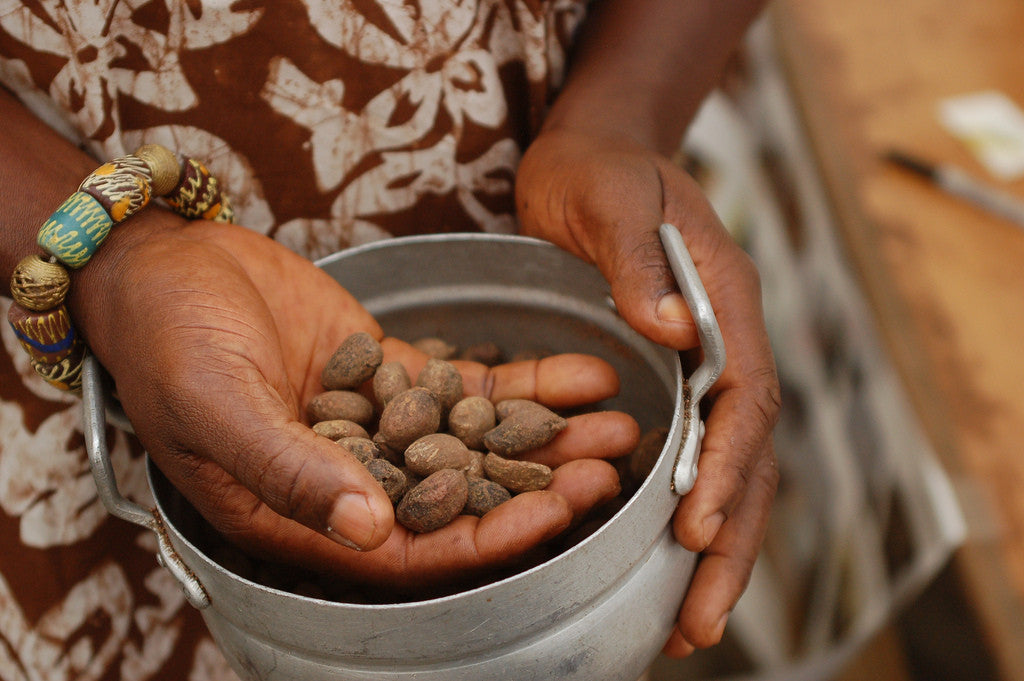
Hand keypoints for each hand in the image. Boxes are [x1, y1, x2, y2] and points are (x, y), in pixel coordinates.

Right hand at [72, 218, 634, 588]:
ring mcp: (378, 424)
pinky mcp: (391, 372)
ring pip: (479, 442)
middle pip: (464, 498)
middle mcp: (351, 480)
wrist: (160, 264)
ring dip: (547, 436)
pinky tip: (582, 371)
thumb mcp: (218, 407)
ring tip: (617, 421)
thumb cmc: (166, 341)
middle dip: (540, 487)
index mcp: (305, 515)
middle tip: (610, 465)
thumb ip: (291, 470)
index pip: (415, 549)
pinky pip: (468, 385)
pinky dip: (523, 381)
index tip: (558, 511)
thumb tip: (372, 530)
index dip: (489, 536)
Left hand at [516, 128, 779, 654]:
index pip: (742, 396)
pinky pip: (689, 457)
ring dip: (715, 549)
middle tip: (700, 622)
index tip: (694, 527)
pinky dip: (683, 516)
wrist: (591, 154)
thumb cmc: (595, 170)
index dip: (724, 465)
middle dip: (729, 539)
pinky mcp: (669, 380)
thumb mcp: (606, 196)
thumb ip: (636, 258)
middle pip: (748, 454)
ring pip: (727, 469)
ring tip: (690, 626)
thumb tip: (671, 331)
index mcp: (722, 300)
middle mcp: (723, 341)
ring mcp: (702, 363)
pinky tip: (663, 568)